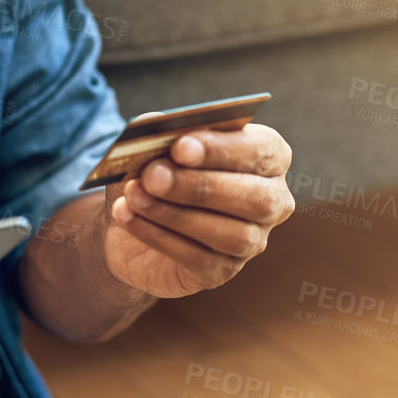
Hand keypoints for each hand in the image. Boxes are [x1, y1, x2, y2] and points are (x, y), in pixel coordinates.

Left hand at [102, 123, 294, 297]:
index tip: (181, 147)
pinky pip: (197, 258)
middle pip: (255, 198)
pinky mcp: (221, 272)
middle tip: (153, 175)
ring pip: (230, 234)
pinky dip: (156, 235)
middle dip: (200, 186)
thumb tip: (156, 125)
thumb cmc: (155, 168)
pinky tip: (127, 215)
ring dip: (174, 213)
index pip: (264, 150)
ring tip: (134, 194)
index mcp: (267, 157)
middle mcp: (271, 201)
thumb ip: (161, 130)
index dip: (224, 149)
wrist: (130, 215)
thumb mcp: (155, 143)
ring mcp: (251, 242)